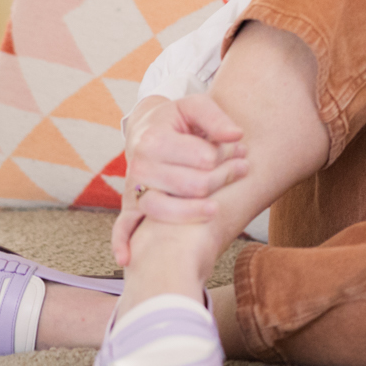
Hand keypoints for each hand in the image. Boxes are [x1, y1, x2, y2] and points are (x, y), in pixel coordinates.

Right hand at [112, 93, 249, 266]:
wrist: (147, 129)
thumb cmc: (177, 120)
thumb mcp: (195, 106)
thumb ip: (215, 117)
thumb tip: (236, 135)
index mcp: (154, 139)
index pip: (201, 158)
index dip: (225, 156)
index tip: (240, 150)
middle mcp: (139, 164)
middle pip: (190, 185)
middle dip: (222, 179)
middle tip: (243, 167)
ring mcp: (134, 188)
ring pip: (162, 209)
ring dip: (193, 212)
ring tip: (216, 208)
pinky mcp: (130, 204)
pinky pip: (122, 226)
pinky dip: (123, 242)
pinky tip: (128, 259)